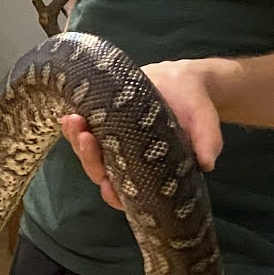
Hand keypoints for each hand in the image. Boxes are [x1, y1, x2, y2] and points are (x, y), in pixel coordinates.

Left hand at [61, 58, 226, 210]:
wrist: (183, 81)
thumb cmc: (194, 107)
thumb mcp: (205, 121)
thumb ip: (207, 140)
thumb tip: (207, 162)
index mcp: (149, 172)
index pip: (125, 194)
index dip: (113, 192)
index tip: (107, 182)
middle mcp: (126, 162)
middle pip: (99, 172)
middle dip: (89, 158)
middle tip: (85, 137)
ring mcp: (111, 143)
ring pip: (87, 152)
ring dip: (76, 139)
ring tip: (73, 120)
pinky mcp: (102, 123)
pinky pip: (84, 129)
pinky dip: (73, 125)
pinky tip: (66, 115)